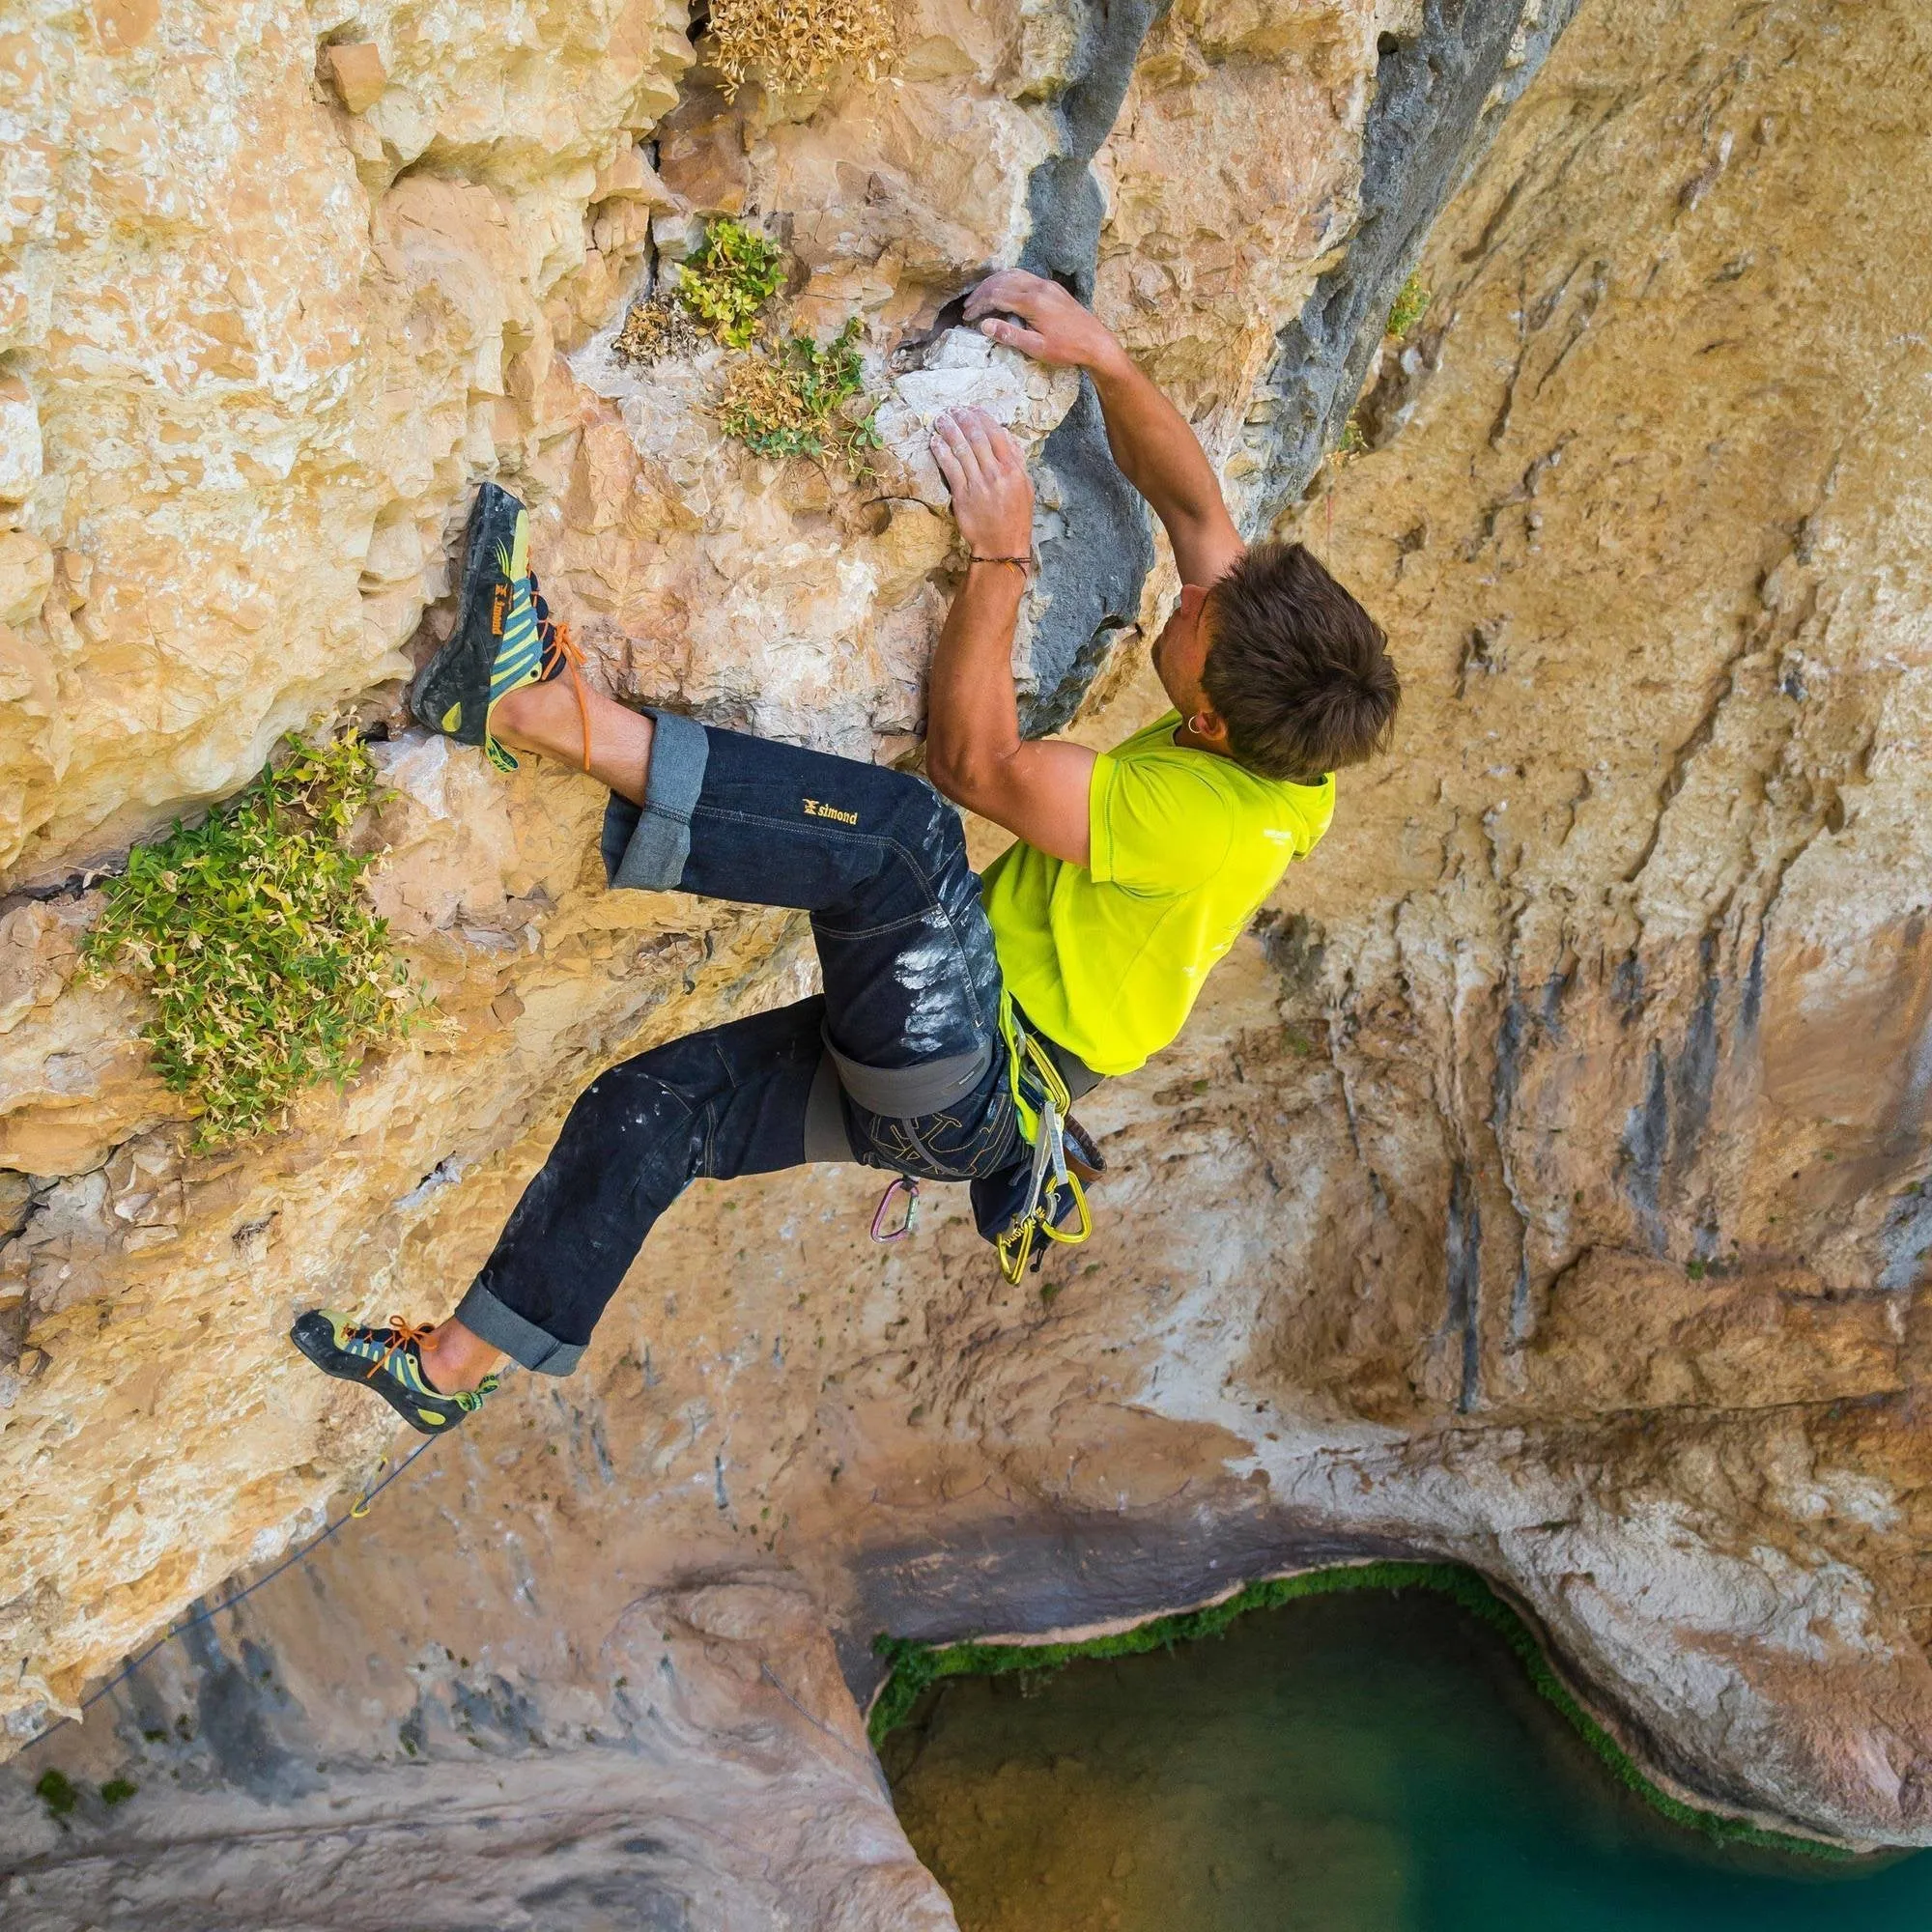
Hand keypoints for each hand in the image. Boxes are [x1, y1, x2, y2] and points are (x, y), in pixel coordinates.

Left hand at [930, 407, 1034, 558]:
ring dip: (949, 430)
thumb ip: (1017, 459)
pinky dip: (941, 452)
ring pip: (961, 449)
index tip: (972, 408)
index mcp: (1012, 469)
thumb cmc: (1015, 517)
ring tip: (941, 419)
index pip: (996, 434)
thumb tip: (1006, 435)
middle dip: (963, 419)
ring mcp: (978, 484)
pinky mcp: (962, 495)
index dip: (982, 417)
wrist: (1002, 545)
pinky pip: (950, 468)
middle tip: (953, 409)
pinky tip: (935, 441)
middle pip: (976, 437)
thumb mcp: (1025, 486)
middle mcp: (995, 473)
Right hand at [963, 269, 1121, 372]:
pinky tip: (1002, 289)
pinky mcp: (1052, 287)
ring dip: (994, 283)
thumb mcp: (1036, 348)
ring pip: (1013, 275)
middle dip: (982, 292)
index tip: (967, 317)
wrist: (1096, 343)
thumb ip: (1009, 335)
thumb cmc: (1067, 350)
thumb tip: (984, 325)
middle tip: (968, 306)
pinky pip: (1025, 276)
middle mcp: (1039, 287)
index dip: (979, 305)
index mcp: (1033, 302)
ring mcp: (1047, 284)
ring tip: (980, 297)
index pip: (997, 296)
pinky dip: (1008, 280)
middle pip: (1002, 281)